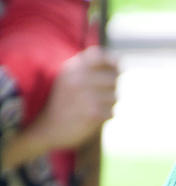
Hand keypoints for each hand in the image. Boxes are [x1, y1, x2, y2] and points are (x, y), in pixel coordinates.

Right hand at [2, 45, 117, 168]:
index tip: (116, 70)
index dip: (113, 63)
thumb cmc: (61, 103)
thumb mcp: (67, 79)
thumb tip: (119, 63)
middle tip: (102, 96)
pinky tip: (94, 118)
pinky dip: (106, 116)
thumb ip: (87, 68)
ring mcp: (87, 96)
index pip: (100, 56)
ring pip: (115, 97)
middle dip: (112, 88)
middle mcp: (80, 78)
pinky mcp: (92, 113)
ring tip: (95, 108)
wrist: (46, 128)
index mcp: (73, 68)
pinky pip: (111, 113)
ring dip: (109, 104)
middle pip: (113, 78)